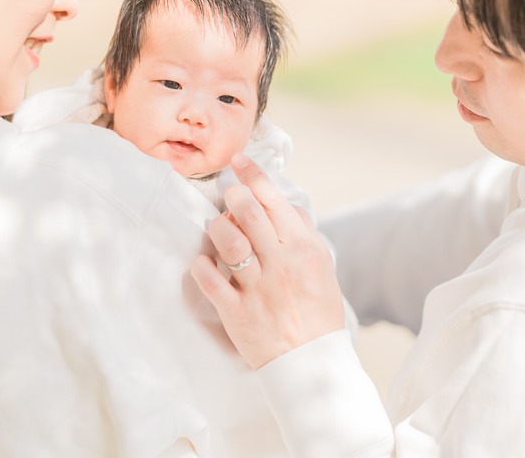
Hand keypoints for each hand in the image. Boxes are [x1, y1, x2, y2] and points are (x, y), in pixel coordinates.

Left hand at [190, 154, 346, 368]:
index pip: (275, 201)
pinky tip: (203, 262)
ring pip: (228, 241)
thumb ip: (304, 233)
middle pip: (249, 213)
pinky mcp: (237, 313)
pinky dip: (201, 266)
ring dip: (217, 228)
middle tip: (227, 193)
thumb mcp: (323, 267)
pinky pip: (210, 280)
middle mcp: (281, 264)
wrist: (312, 364)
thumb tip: (283, 203)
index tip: (238, 160)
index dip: (253, 175)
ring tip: (218, 228)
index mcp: (304, 250)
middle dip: (232, 195)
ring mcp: (257, 289)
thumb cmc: (318, 312)